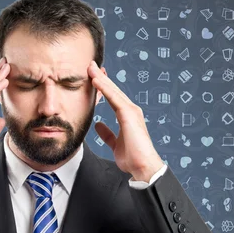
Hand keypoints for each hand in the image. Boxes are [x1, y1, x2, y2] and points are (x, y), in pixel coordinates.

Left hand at [88, 60, 162, 181]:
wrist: (143, 167)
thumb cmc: (132, 158)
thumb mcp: (115, 144)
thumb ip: (107, 134)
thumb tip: (98, 125)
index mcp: (127, 116)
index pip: (112, 97)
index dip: (102, 86)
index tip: (92, 77)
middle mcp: (130, 110)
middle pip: (112, 90)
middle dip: (101, 77)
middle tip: (90, 65)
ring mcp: (131, 111)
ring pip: (113, 91)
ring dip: (101, 79)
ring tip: (90, 68)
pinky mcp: (129, 115)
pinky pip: (114, 98)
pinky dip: (105, 89)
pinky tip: (96, 81)